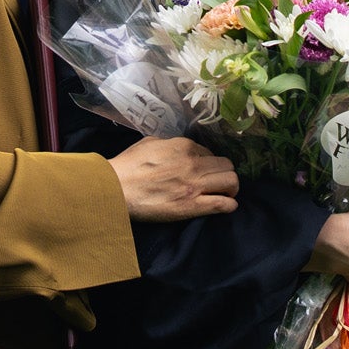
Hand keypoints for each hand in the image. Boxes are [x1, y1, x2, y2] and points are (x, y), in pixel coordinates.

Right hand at [108, 136, 239, 221]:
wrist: (116, 189)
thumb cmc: (128, 165)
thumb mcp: (150, 143)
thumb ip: (170, 144)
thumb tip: (179, 150)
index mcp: (184, 146)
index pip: (210, 152)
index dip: (208, 162)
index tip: (202, 171)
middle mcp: (194, 163)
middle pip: (227, 166)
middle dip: (224, 173)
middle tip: (217, 182)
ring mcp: (195, 185)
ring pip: (232, 182)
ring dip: (230, 188)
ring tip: (224, 193)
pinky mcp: (192, 206)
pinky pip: (224, 204)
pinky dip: (228, 205)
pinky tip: (224, 206)